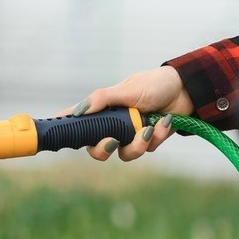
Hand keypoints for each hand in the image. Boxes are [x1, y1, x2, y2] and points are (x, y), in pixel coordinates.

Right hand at [58, 66, 194, 161]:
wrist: (188, 89)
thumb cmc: (155, 83)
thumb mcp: (127, 89)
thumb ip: (102, 99)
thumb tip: (78, 111)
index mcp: (103, 110)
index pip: (78, 120)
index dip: (64, 127)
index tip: (50, 133)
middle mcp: (113, 124)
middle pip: (96, 148)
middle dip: (103, 150)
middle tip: (112, 141)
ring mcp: (130, 134)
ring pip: (123, 154)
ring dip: (137, 145)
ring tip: (148, 129)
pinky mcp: (148, 141)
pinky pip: (146, 149)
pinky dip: (156, 137)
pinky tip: (165, 121)